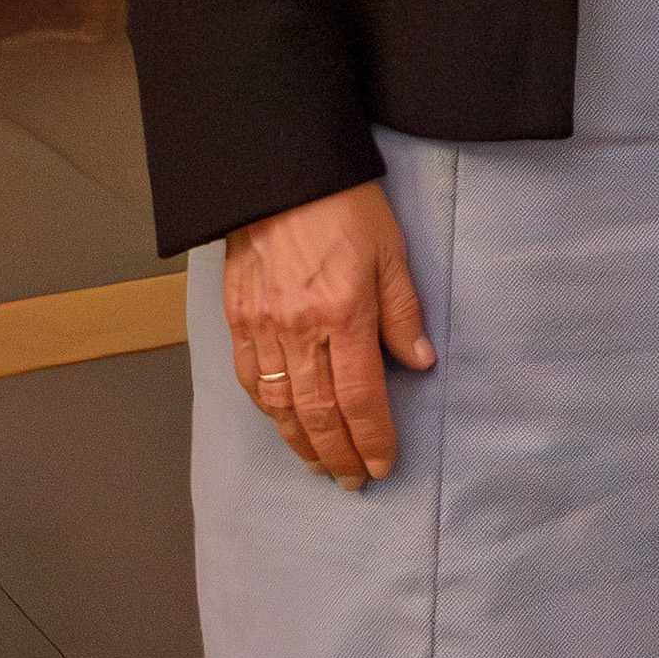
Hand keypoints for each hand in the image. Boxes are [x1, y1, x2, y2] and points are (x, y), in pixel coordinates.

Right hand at [219, 177, 433, 489]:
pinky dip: (267, 409)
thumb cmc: (345, 207)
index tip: (383, 465)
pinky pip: (248, 378)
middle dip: (338, 454)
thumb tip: (420, 362)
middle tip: (353, 482)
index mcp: (344, 313)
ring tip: (321, 465)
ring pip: (279, 404)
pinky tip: (283, 422)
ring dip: (301, 442)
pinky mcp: (237, 318)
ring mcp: (262, 327)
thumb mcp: (391, 252)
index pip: (360, 396)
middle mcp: (298, 329)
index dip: (372, 438)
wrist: (279, 175)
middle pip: (318, 412)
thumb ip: (403, 311)